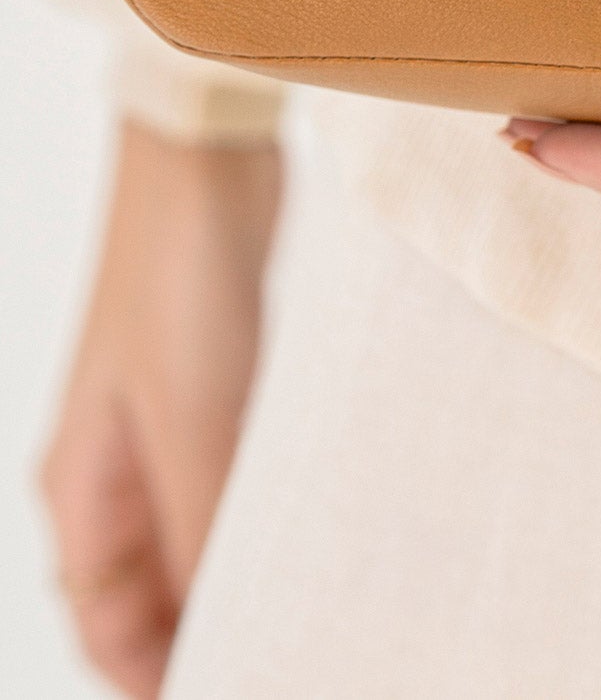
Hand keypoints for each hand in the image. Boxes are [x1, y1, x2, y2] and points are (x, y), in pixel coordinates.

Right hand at [41, 122, 281, 698]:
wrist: (206, 155)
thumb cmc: (178, 275)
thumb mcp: (196, 413)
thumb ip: (206, 518)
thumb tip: (235, 614)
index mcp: (83, 489)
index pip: (106, 627)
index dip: (159, 677)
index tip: (235, 689)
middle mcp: (115, 467)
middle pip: (150, 591)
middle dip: (207, 631)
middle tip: (294, 653)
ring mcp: (165, 423)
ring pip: (197, 530)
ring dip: (243, 566)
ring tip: (316, 601)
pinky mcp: (216, 380)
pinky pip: (232, 472)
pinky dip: (263, 505)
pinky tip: (316, 519)